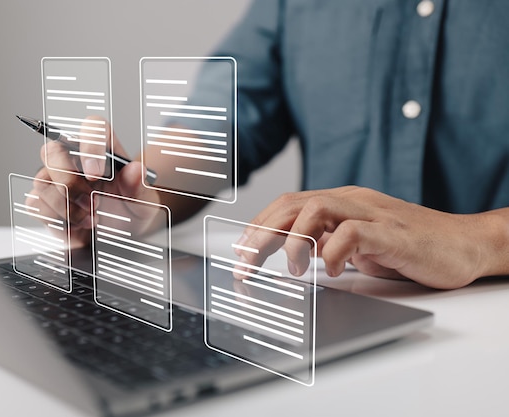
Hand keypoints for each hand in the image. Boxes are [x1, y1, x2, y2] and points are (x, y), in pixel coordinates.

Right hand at [25, 118, 160, 246]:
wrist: (123, 231)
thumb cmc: (132, 207)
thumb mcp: (144, 201)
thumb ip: (140, 186)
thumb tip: (136, 170)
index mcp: (104, 147)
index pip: (92, 126)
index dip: (90, 146)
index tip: (96, 174)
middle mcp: (75, 157)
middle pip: (53, 150)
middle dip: (70, 182)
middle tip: (93, 204)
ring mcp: (56, 177)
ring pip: (42, 181)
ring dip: (66, 207)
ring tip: (91, 218)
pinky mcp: (44, 200)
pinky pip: (35, 205)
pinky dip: (57, 220)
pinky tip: (77, 226)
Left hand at [237, 186, 502, 288]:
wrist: (462, 244)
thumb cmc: (407, 247)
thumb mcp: (356, 244)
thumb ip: (327, 243)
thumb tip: (293, 256)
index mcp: (338, 203)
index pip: (285, 205)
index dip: (257, 228)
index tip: (240, 254)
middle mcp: (349, 201)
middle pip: (290, 205)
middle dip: (261, 236)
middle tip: (246, 266)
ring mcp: (370, 213)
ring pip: (314, 210)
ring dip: (294, 243)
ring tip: (294, 271)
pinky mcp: (391, 233)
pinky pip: (352, 233)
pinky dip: (334, 253)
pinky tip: (333, 272)